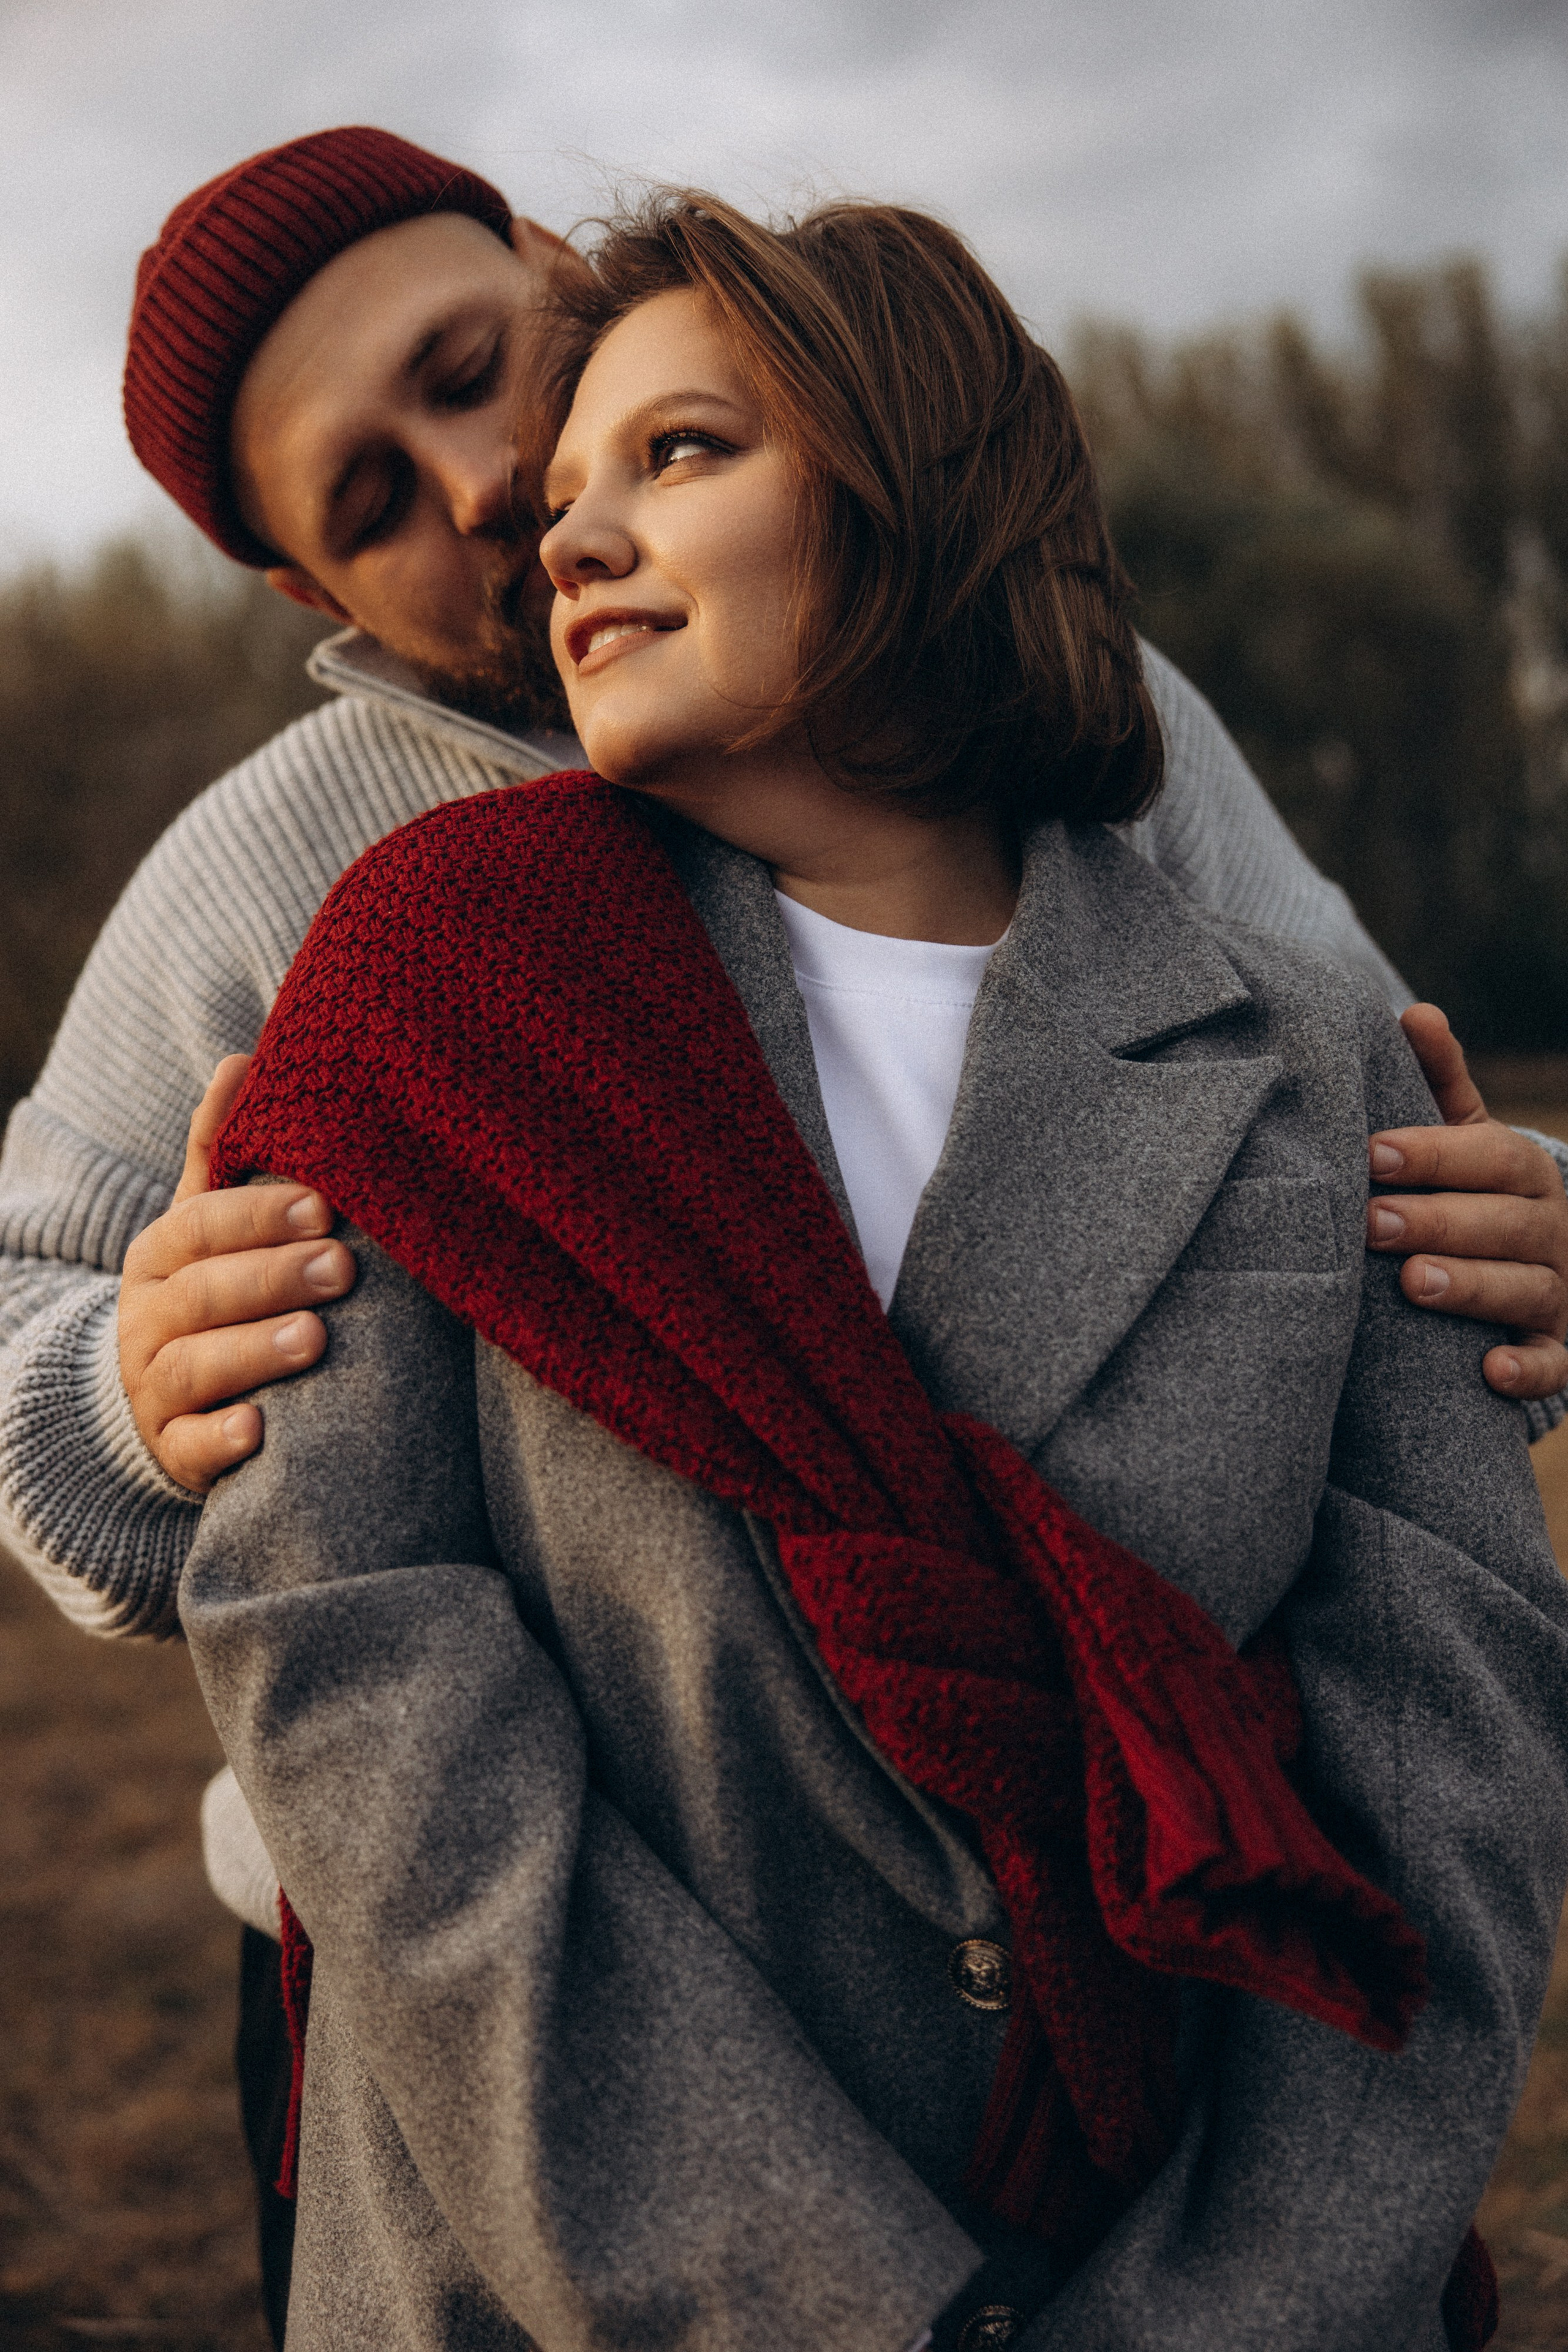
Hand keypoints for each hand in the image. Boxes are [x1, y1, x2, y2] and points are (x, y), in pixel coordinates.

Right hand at [118, 1055, 355, 1492]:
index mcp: (161, 1254)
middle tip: (343, 1268)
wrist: (171, 1393)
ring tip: (315, 1340)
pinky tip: (261, 1429)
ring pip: (194, 1367)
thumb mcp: (211, 1221)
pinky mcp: (172, 1450)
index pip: (202, 1226)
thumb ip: (221, 1150)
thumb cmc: (215, 1288)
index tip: (325, 1207)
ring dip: (254, 1352)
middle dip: (272, 1277)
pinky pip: (189, 1448)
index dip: (260, 1216)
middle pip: (202, 1294)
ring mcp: (153, 1388)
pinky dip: (221, 1440)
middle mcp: (147, 1318)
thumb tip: (241, 1058)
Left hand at [1367, 1004, 1567, 1402]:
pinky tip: (1491, 1371)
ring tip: (1415, 1283)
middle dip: (1438, 1220)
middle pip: (1503, 1222)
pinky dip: (1529, 1370)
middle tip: (1371, 1222)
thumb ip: (1440, 1081)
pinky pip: (1555, 1365)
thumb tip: (1413, 1012)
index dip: (1434, 1153)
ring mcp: (1559, 1291)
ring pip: (1526, 1288)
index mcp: (1523, 1172)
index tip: (1372, 1153)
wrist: (1543, 1265)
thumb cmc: (1478, 1192)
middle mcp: (1549, 1229)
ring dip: (1474, 1286)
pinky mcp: (1561, 1351)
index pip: (1490, 1155)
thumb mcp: (1465, 1138)